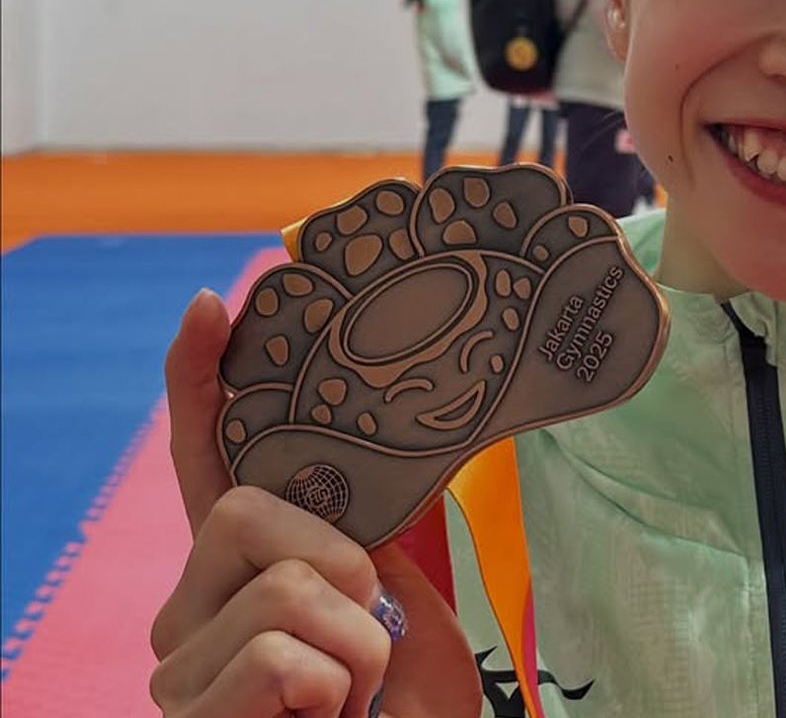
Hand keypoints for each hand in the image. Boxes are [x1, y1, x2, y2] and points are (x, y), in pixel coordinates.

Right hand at [148, 290, 479, 717]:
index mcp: (243, 569)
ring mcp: (181, 667)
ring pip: (280, 589)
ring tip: (358, 692)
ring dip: (358, 644)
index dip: (200, 383)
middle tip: (371, 627)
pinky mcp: (192, 712)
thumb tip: (372, 468)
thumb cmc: (406, 707)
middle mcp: (191, 609)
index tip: (212, 306)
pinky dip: (339, 684)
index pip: (205, 461)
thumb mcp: (400, 606)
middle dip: (338, 562)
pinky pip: (282, 654)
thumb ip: (363, 541)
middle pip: (242, 511)